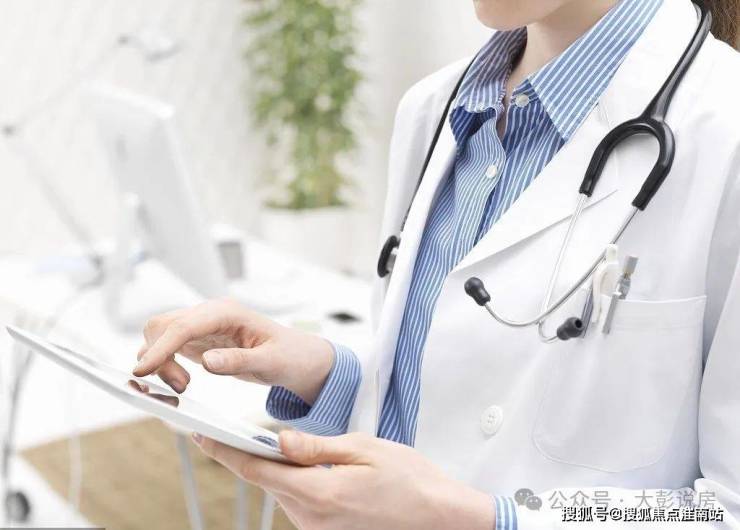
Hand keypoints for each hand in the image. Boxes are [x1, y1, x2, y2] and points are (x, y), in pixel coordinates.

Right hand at [132, 298, 333, 403]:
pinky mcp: (198, 341)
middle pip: (162, 326)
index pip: (183, 326)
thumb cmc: (289, 356)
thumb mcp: (271, 363)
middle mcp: (210, 314)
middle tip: (181, 387)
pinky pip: (168, 347)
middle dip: (159, 357)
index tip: (142, 371)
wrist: (298, 358)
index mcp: (227, 312)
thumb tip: (207, 362)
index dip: (160, 348)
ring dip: (160, 362)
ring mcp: (202, 326)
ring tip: (184, 386)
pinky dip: (163, 364)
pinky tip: (179, 382)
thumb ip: (240, 361)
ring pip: (160, 336)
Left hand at [193, 431, 494, 529]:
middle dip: (245, 456)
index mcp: (318, 492)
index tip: (199, 434)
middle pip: (266, 481)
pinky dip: (292, 482)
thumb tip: (277, 438)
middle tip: (224, 431)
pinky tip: (300, 467)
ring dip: (272, 469)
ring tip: (264, 445)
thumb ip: (315, 446)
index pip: (257, 469)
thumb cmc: (409, 479)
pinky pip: (298, 502)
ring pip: (281, 492)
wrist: (438, 518)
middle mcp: (310, 517)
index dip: (224, 451)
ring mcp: (317, 528)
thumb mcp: (364, 449)